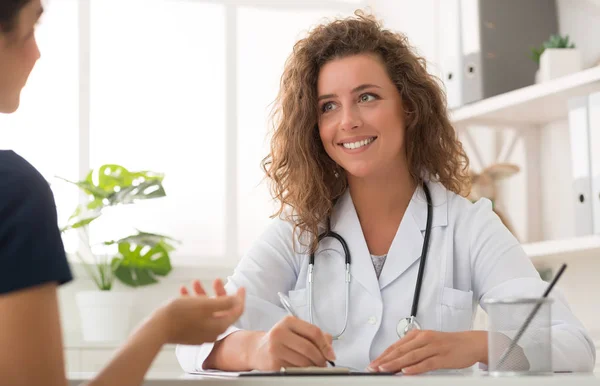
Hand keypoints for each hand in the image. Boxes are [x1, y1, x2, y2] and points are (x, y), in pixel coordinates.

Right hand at [157, 278, 244, 344]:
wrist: (155, 329)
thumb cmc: (181, 315)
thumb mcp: (205, 305)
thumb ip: (224, 303)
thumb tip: (237, 300)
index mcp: (218, 326)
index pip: (236, 312)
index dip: (240, 298)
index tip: (241, 286)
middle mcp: (211, 332)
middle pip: (221, 310)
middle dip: (218, 292)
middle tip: (217, 279)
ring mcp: (199, 333)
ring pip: (206, 310)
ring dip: (202, 294)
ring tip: (194, 282)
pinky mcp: (188, 331)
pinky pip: (194, 314)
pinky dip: (192, 302)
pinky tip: (183, 290)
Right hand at [249, 316, 335, 369]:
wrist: (258, 349)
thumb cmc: (280, 339)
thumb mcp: (296, 331)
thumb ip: (314, 335)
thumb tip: (329, 345)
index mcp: (289, 321)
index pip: (313, 332)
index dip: (325, 345)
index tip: (331, 354)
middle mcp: (280, 333)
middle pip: (309, 348)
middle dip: (320, 358)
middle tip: (324, 363)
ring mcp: (275, 348)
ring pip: (303, 361)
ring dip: (313, 367)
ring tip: (314, 366)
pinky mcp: (274, 363)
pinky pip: (295, 370)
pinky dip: (303, 371)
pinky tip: (302, 369)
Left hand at [368, 330, 487, 374]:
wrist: (470, 343)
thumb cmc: (447, 345)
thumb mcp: (427, 344)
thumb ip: (412, 351)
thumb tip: (396, 362)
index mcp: (417, 335)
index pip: (395, 346)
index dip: (383, 355)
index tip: (372, 363)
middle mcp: (423, 339)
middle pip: (400, 350)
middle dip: (385, 360)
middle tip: (373, 368)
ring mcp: (433, 347)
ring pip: (410, 356)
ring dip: (395, 363)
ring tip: (384, 369)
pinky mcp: (442, 356)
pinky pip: (426, 363)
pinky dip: (415, 367)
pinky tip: (406, 371)